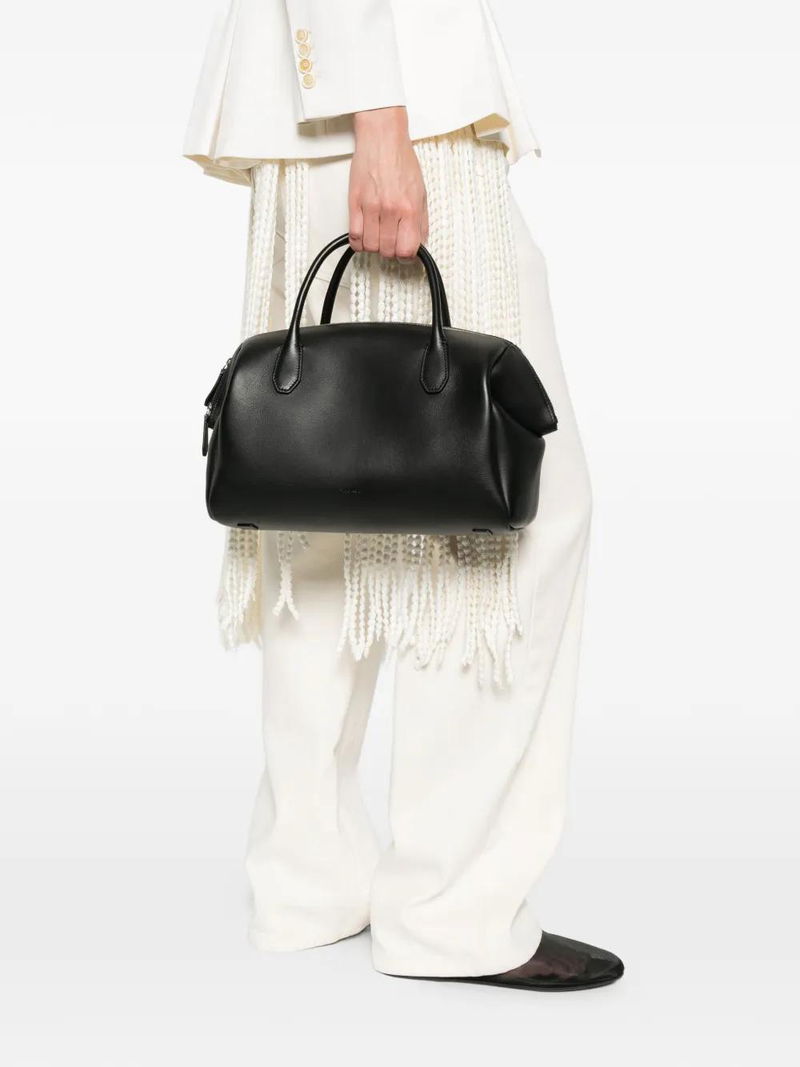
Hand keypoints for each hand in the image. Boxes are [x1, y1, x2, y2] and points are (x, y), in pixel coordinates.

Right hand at [348, 106, 428, 260]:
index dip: (406, 257)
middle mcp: (390, 210)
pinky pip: (354, 235)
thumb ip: (421, 220)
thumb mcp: (421, 191)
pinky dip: (358, 241)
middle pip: (387, 251)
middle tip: (391, 241)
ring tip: (377, 237)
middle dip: (390, 251)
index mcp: (410, 208)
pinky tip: (364, 235)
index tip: (404, 252)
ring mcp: (371, 207)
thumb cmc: (401, 160)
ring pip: (370, 246)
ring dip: (374, 246)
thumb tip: (420, 243)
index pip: (407, 250)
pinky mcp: (355, 202)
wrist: (382, 137)